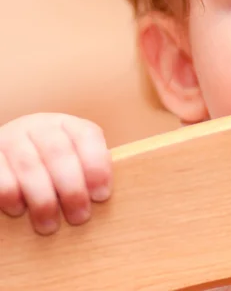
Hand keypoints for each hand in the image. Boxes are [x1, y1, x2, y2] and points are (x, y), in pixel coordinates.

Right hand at [0, 113, 111, 234]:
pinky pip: (0, 176)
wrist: (12, 157)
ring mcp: (12, 138)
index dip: (96, 166)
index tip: (101, 196)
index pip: (87, 136)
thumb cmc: (54, 168)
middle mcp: (40, 126)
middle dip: (72, 189)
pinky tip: (19, 210)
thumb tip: (101, 195)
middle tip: (79, 217)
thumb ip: (90, 171)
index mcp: (69, 125)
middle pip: (59, 153)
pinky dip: (11, 195)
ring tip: (49, 226)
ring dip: (42, 199)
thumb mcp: (76, 162)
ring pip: (29, 166)